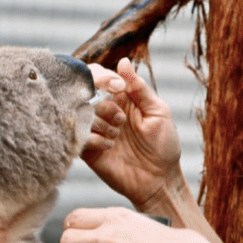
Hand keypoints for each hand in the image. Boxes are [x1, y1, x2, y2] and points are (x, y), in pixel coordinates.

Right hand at [83, 59, 183, 210]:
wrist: (159, 181)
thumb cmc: (164, 145)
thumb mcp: (158, 112)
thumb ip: (139, 88)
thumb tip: (123, 60)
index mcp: (121, 99)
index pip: (100, 77)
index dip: (102, 77)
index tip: (116, 87)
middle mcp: (105, 112)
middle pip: (89, 96)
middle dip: (106, 108)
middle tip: (121, 122)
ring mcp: (95, 131)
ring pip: (82, 116)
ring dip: (102, 125)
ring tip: (117, 139)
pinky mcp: (87, 150)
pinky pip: (79, 137)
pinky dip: (94, 140)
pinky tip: (110, 148)